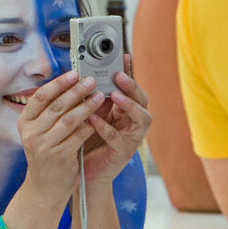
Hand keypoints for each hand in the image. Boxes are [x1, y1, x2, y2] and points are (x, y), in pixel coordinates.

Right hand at [17, 71, 106, 204]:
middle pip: (56, 106)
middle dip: (76, 91)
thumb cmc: (45, 155)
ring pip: (70, 119)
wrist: (45, 188)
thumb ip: (49, 112)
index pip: (39, 97)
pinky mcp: (60, 156)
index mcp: (24, 123)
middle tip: (91, 81)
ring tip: (100, 96)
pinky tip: (100, 118)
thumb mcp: (39, 133)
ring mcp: (45, 146)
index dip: (57, 84)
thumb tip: (69, 85)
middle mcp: (31, 134)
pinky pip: (79, 135)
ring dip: (87, 106)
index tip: (73, 74)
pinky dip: (91, 125)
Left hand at [82, 55, 151, 185]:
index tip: (123, 56)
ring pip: (142, 118)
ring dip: (129, 105)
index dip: (129, 72)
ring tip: (115, 95)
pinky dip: (106, 128)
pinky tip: (93, 120)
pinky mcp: (123, 152)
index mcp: (124, 111)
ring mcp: (131, 137)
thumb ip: (92, 100)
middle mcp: (132, 122)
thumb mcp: (89, 115)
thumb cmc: (86, 142)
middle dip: (132, 86)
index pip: (130, 88)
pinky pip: (118, 138)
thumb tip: (86, 76)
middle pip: (142, 100)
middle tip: (119, 75)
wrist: (84, 172)